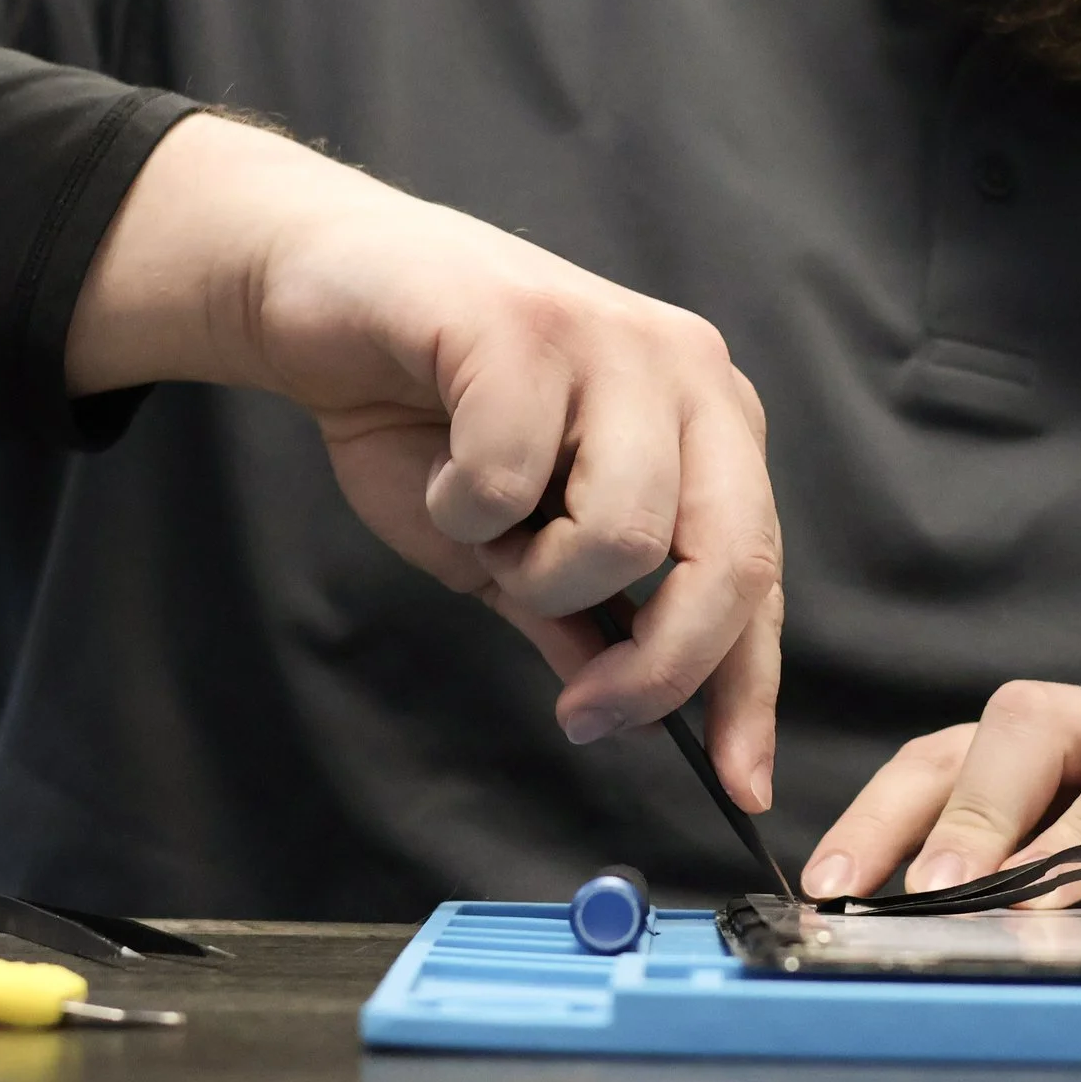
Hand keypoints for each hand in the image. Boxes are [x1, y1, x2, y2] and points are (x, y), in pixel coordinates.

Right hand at [67, 115, 784, 807]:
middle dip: (657, 668)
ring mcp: (613, 340)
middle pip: (726, 560)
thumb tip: (637, 713)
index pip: (758, 572)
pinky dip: (459, 507)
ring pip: (623, 534)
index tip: (741, 786)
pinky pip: (510, 480)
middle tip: (583, 713)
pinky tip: (441, 467)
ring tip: (484, 526)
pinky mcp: (526, 324)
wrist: (322, 295)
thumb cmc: (427, 416)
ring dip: (531, 570)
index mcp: (708, 424)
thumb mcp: (516, 543)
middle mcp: (687, 374)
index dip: (750, 689)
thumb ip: (583, 617)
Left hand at [799, 681, 1080, 908]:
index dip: (879, 818)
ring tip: (1051, 901)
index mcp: (1028, 761)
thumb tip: (863, 941)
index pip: (937, 760)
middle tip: (945, 887)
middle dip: (980, 803)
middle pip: (1033, 718)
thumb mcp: (1026, 908)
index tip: (833, 888)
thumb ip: (961, 909)